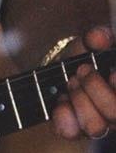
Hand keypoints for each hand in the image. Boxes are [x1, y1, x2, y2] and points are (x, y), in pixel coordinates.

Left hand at [51, 26, 115, 140]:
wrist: (58, 73)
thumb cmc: (81, 59)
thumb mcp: (88, 45)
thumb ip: (95, 38)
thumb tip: (100, 36)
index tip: (111, 74)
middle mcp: (114, 114)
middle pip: (114, 112)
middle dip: (94, 86)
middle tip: (81, 71)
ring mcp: (97, 127)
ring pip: (95, 128)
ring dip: (79, 99)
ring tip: (71, 83)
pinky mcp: (75, 132)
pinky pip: (69, 132)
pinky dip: (62, 115)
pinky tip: (61, 102)